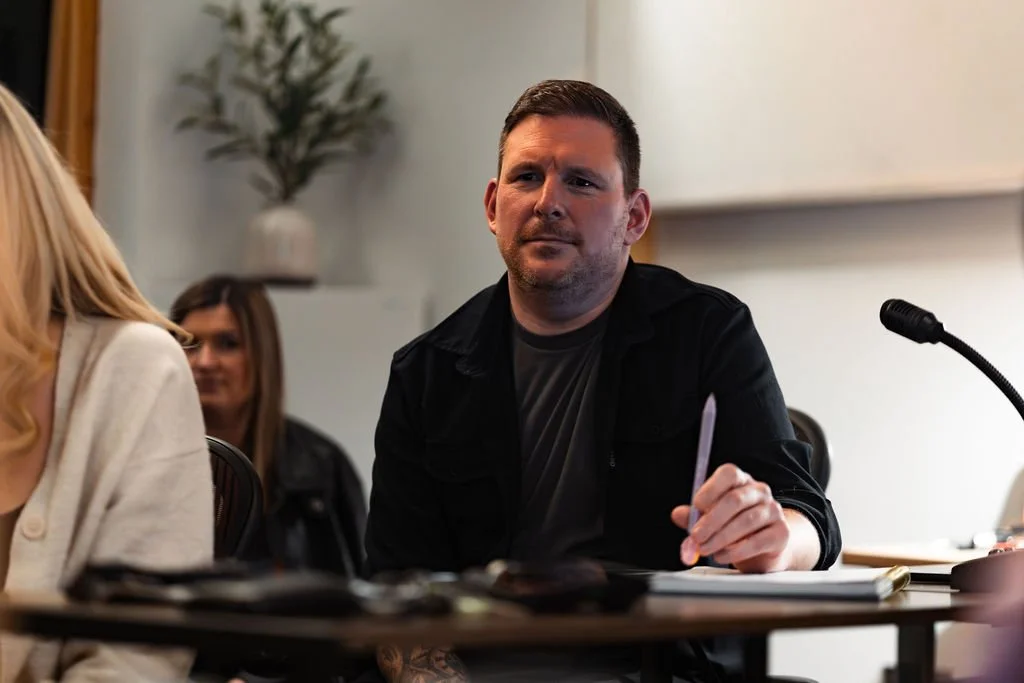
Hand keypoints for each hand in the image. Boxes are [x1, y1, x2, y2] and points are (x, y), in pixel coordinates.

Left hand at [671, 463, 789, 572]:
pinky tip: (722, 556)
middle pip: (735, 499)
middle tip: (696, 537)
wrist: (764, 548)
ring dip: (721, 538)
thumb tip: (677, 514)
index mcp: (741, 481)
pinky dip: (736, 551)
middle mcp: (760, 491)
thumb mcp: (710, 519)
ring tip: (706, 549)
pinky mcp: (781, 533)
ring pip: (745, 521)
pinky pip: (757, 541)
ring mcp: (773, 511)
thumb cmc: (733, 527)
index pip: (729, 474)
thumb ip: (693, 516)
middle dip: (711, 520)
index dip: (710, 488)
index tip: (696, 506)